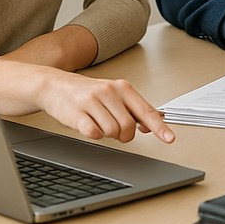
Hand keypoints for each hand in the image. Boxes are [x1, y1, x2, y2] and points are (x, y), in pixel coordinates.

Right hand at [34, 69, 175, 143]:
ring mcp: (92, 101)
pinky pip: (94, 134)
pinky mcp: (77, 113)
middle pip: (128, 127)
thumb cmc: (87, 92)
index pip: (146, 111)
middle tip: (114, 128)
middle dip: (123, 135)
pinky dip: (94, 134)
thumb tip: (152, 125)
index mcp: (123, 87)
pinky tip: (89, 124)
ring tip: (98, 122)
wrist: (55, 85)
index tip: (169, 138)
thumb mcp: (114, 95)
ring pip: (112, 132)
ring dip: (107, 134)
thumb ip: (133, 109)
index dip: (159, 127)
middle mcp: (109, 92)